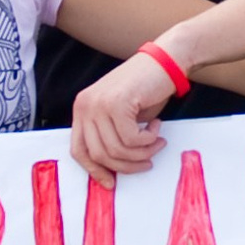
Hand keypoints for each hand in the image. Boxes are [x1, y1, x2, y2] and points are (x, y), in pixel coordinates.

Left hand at [70, 57, 177, 179]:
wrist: (166, 61)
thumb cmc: (146, 90)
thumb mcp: (120, 116)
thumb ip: (111, 137)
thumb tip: (112, 171)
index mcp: (82, 109)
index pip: (79, 150)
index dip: (94, 171)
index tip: (111, 183)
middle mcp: (85, 106)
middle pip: (98, 154)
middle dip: (126, 166)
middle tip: (147, 162)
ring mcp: (98, 103)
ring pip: (116, 150)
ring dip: (142, 153)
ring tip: (156, 142)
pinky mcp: (116, 103)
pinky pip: (131, 139)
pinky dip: (148, 140)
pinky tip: (157, 127)